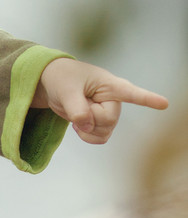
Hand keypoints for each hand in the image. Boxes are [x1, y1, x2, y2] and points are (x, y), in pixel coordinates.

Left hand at [33, 58, 167, 144]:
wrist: (53, 84)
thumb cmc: (63, 78)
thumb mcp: (66, 90)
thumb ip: (77, 108)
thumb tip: (87, 126)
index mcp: (110, 85)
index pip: (131, 93)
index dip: (148, 100)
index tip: (164, 104)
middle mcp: (114, 100)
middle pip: (108, 120)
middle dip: (89, 118)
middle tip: (78, 103)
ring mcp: (109, 112)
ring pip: (105, 132)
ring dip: (87, 128)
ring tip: (77, 111)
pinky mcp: (101, 122)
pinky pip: (100, 138)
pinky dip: (87, 136)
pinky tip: (78, 125)